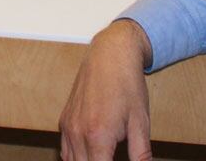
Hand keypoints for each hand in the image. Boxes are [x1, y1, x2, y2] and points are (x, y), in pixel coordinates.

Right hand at [59, 19, 153, 160]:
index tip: (119, 159)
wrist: (110, 54)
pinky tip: (92, 153)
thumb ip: (141, 154)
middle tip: (114, 157)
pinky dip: (76, 157)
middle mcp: (78, 133)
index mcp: (98, 136)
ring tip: (105, 156)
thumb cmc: (127, 85)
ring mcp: (68, 126)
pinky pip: (65, 149)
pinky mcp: (64, 119)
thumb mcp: (141, 122)